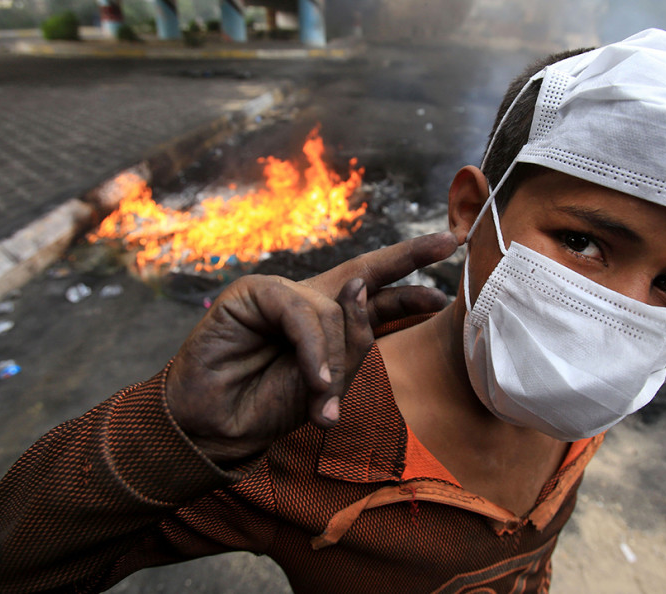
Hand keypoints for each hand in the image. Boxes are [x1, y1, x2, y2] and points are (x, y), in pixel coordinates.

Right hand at [166, 232, 457, 465]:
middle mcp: (310, 303)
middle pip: (366, 271)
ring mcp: (282, 293)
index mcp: (330, 326)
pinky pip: (301, 314)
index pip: (378, 304)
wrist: (216, 425)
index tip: (445, 294)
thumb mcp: (328, 382)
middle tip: (449, 242)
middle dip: (409, 256)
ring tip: (319, 397)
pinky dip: (311, 349)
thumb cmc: (267, 406)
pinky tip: (313, 381)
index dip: (410, 295)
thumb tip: (362, 287)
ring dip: (332, 361)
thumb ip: (352, 339)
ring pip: (334, 312)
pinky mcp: (253, 292)